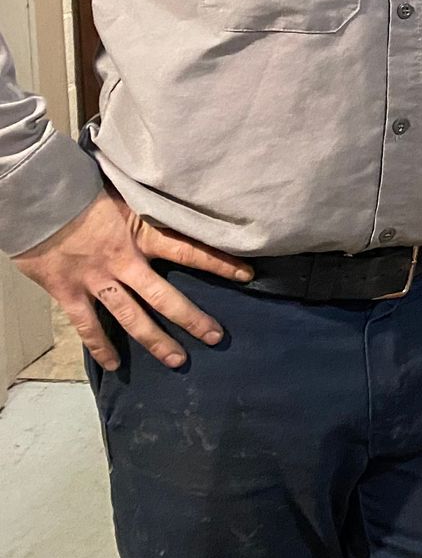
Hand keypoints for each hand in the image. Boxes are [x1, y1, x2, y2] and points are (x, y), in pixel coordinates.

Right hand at [13, 191, 249, 370]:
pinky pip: (87, 326)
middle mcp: (124, 261)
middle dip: (192, 318)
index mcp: (142, 234)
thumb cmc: (84, 193)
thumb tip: (183, 199)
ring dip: (155, 341)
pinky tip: (114, 365)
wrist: (39, 199)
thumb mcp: (126, 195)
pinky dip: (100, 347)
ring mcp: (97, 280)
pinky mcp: (69, 292)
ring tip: (177, 360)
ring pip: (131, 317)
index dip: (219, 262)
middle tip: (216, 337)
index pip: (190, 250)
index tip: (246, 274)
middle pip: (164, 296)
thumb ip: (150, 209)